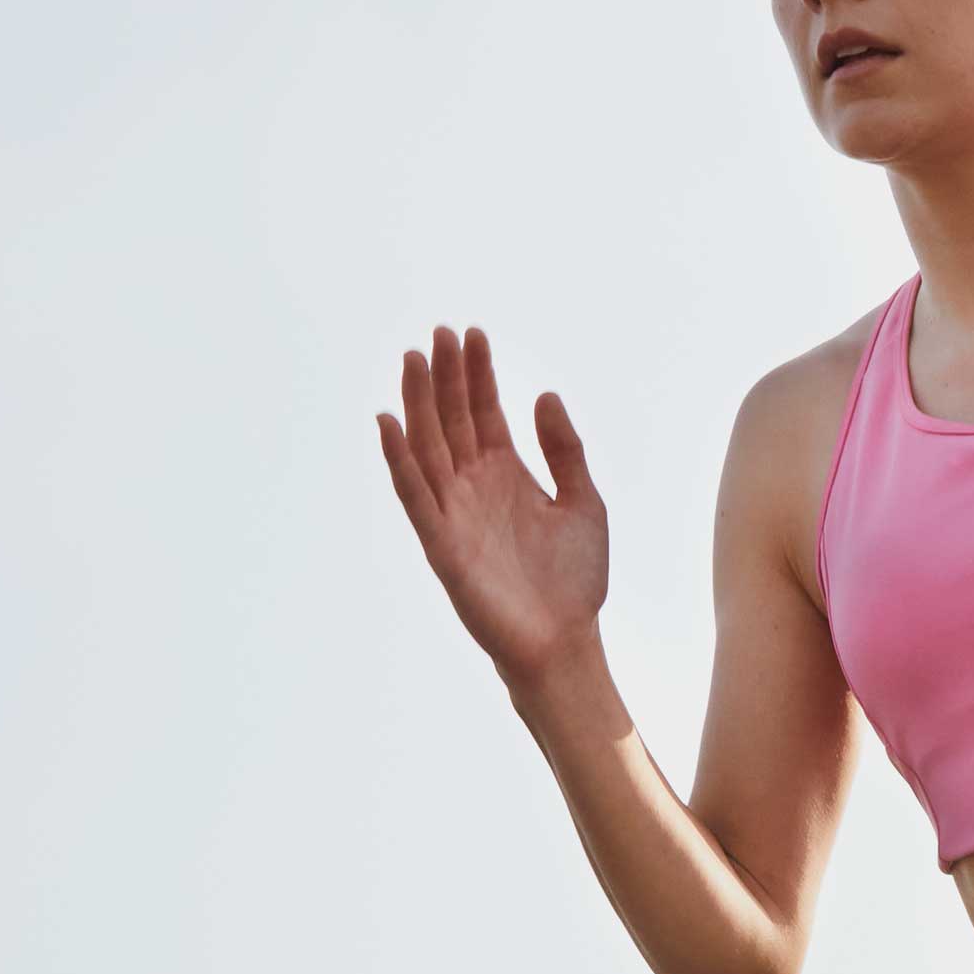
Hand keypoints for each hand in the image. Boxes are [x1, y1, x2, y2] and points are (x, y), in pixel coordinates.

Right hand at [377, 324, 608, 684]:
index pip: (484, 412)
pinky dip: (399, 460)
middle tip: (441, 332)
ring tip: (414, 358)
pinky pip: (414, 496)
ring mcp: (454, 513)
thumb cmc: (574, 581)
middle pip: (452, 420)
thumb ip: (565, 451)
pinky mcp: (441, 544)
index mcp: (506, 474)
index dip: (478, 373)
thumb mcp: (583, 502)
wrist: (565, 642)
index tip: (474, 333)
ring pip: (428, 447)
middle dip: (446, 377)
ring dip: (418, 403)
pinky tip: (390, 423)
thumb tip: (544, 395)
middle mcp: (474, 487)